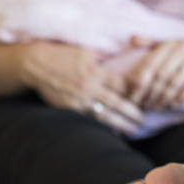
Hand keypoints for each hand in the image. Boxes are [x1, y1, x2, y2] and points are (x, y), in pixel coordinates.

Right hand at [19, 40, 143, 134]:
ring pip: (104, 116)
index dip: (135, 93)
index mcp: (96, 71)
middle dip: (133, 113)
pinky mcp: (68, 109)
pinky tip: (113, 132)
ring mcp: (78, 100)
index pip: (122, 85)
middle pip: (117, 103)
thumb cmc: (63, 55)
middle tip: (145, 120)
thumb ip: (105, 57)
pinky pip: (89, 120)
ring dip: (121, 124)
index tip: (146, 98)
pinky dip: (102, 127)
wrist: (36, 65)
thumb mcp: (87, 51)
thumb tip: (124, 58)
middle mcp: (89, 87)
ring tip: (134, 130)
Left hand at [127, 37, 183, 109]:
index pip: (151, 64)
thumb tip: (131, 39)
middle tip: (146, 105)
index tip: (135, 96)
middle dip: (152, 93)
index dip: (141, 82)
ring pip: (175, 83)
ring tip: (157, 107)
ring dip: (164, 98)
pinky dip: (181, 98)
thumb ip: (149, 42)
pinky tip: (173, 104)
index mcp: (170, 44)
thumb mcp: (168, 43)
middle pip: (162, 76)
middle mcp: (182, 50)